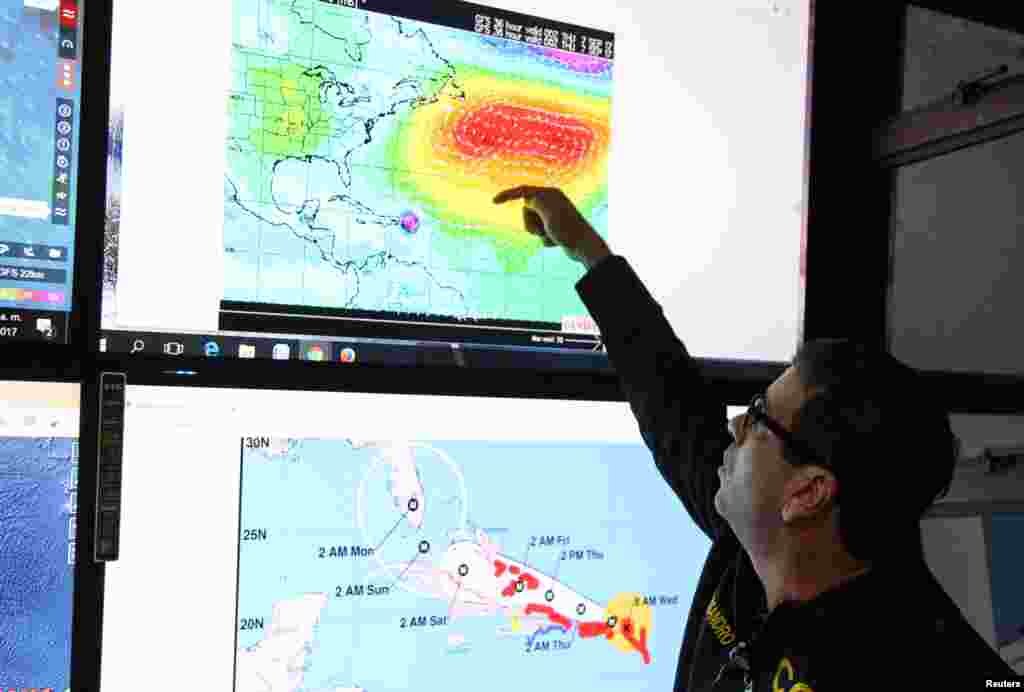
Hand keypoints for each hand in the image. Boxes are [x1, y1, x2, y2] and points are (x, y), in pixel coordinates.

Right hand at [493, 186, 610, 267]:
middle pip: (526, 210)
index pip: (524, 190)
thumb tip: (527, 199)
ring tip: (550, 236)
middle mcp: (552, 202)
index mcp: (551, 194)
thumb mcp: (547, 211)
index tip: (494, 201)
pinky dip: (545, 240)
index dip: (508, 195)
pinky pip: (540, 234)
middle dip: (529, 222)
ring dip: (537, 232)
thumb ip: (534, 201)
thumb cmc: (566, 228)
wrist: (583, 247)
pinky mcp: (555, 229)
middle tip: (542, 229)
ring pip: (531, 224)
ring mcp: (554, 216)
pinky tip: (556, 242)